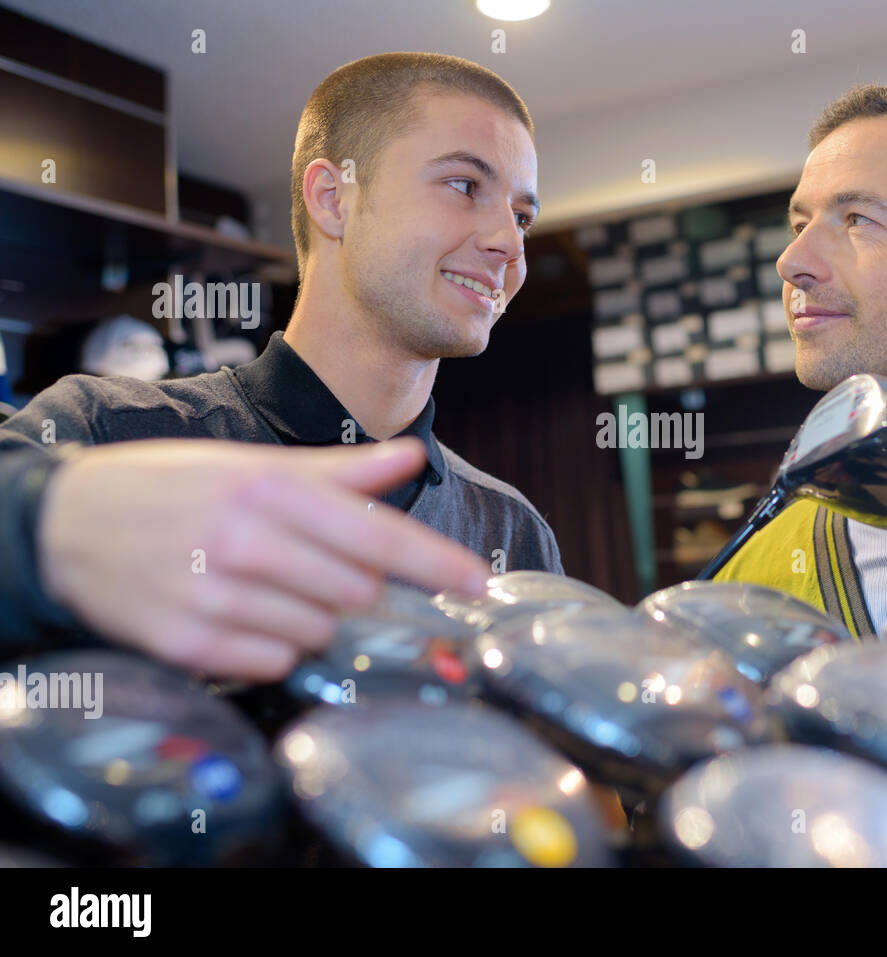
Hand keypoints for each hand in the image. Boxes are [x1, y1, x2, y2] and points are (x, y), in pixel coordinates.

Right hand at [37, 437, 489, 680]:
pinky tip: (245, 613)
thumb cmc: (172, 487)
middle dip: (357, 585)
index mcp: (270, 491)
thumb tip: (409, 456)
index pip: (378, 535)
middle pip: (357, 591)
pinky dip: (275, 644)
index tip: (478, 583)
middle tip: (318, 566)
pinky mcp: (188, 644)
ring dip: (316, 615)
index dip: (436, 562)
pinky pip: (274, 661)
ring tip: (271, 585)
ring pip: (319, 630)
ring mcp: (214, 597)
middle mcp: (246, 543)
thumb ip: (339, 471)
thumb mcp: (254, 466)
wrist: (66, 524)